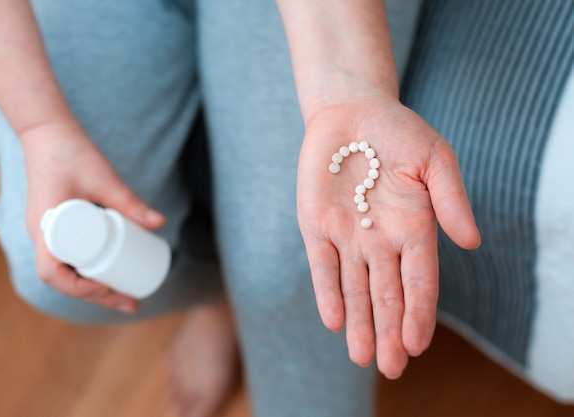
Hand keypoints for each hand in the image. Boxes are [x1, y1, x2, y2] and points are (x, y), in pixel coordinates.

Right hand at [20, 120, 164, 312]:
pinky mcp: (55, 226)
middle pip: (63, 280)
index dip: (80, 288)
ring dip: (93, 288)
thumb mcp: (104, 179)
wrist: (47, 131)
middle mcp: (40, 235)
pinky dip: (87, 273)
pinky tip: (109, 279)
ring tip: (126, 296)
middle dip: (97, 297)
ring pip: (67, 271)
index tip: (110, 289)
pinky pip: (68, 258)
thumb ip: (129, 201)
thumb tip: (161, 224)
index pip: (51, 273)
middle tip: (131, 303)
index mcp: (43, 227)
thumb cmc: (71, 152)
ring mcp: (46, 232)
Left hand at [297, 96, 479, 377]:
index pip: (419, 280)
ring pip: (354, 289)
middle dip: (389, 331)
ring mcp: (347, 236)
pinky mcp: (316, 227)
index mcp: (415, 228)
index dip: (419, 312)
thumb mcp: (435, 158)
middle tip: (393, 367)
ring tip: (362, 357)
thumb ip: (451, 198)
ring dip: (358, 323)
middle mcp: (381, 241)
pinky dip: (327, 291)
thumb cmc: (398, 133)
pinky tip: (333, 319)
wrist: (350, 113)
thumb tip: (471, 242)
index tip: (417, 343)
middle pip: (387, 295)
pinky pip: (322, 266)